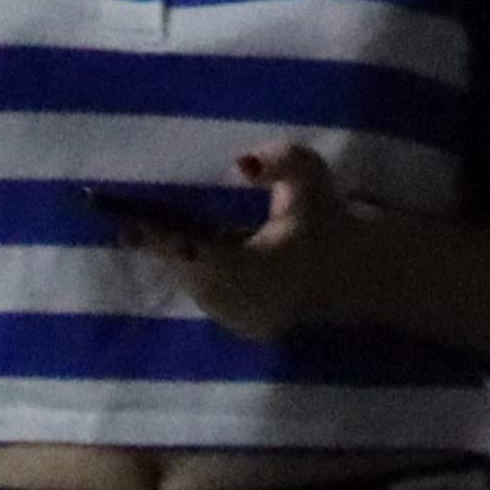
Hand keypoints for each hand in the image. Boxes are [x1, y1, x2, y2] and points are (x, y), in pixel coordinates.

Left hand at [116, 146, 370, 342]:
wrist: (360, 270)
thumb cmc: (330, 220)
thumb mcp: (313, 178)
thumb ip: (283, 160)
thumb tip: (242, 163)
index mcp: (257, 268)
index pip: (194, 253)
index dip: (160, 238)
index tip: (128, 222)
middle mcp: (245, 302)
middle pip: (187, 272)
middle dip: (166, 247)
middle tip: (134, 224)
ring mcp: (243, 321)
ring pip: (195, 288)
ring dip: (183, 263)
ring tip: (164, 238)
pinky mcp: (245, 328)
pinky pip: (208, 299)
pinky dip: (200, 278)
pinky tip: (200, 260)